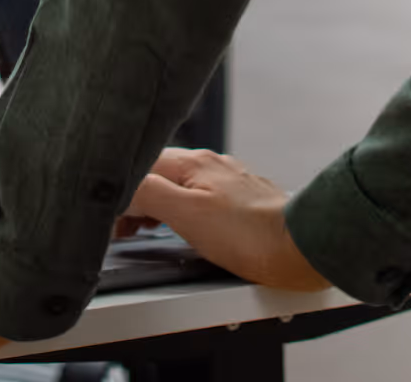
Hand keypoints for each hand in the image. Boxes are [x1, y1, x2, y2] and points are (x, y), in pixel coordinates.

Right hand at [122, 148, 329, 291]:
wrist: (299, 248)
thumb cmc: (250, 234)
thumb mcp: (186, 214)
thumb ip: (148, 194)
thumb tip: (120, 188)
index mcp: (193, 162)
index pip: (139, 164)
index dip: (120, 190)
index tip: (111, 219)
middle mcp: (210, 164)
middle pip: (157, 174)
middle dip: (136, 199)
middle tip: (124, 230)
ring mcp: (226, 181)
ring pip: (177, 186)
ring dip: (157, 206)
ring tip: (146, 231)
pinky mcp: (240, 200)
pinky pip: (197, 199)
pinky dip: (180, 212)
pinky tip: (181, 230)